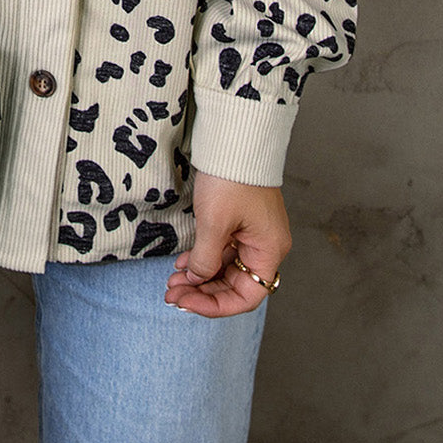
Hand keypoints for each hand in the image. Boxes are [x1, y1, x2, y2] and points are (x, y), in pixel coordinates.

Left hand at [164, 172, 290, 317]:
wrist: (234, 138)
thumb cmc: (231, 177)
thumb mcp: (214, 223)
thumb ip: (205, 258)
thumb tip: (197, 279)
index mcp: (269, 249)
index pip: (247, 295)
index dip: (216, 305)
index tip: (188, 303)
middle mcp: (265, 245)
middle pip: (235, 284)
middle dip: (203, 291)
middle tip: (172, 293)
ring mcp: (252, 233)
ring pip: (226, 268)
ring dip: (200, 276)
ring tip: (173, 281)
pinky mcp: (240, 221)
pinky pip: (223, 250)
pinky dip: (203, 258)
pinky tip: (182, 263)